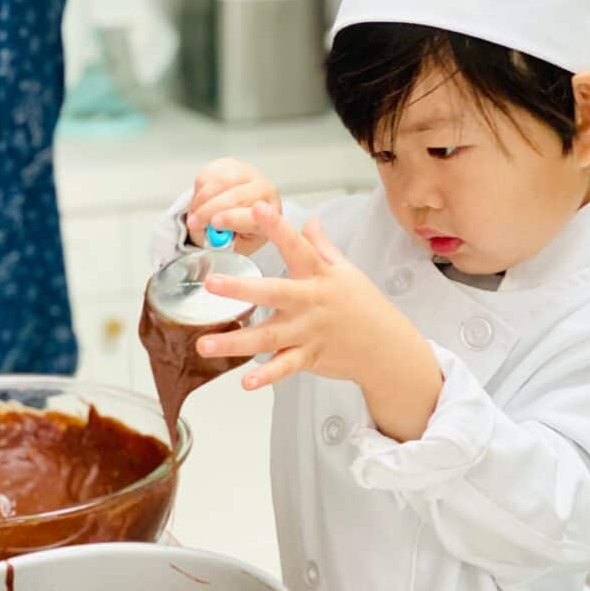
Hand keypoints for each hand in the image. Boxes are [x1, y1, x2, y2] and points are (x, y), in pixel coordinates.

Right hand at [185, 158, 280, 255]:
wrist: (241, 206)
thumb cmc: (242, 228)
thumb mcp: (238, 245)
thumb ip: (229, 243)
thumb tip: (215, 234)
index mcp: (272, 215)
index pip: (256, 216)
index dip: (234, 218)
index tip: (216, 222)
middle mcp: (264, 190)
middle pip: (236, 197)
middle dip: (209, 212)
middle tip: (194, 225)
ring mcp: (248, 173)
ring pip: (220, 184)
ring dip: (201, 202)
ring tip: (195, 217)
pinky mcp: (230, 164)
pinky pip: (209, 176)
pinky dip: (198, 192)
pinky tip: (201, 203)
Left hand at [196, 203, 443, 442]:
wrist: (386, 348)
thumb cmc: (364, 306)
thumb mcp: (347, 271)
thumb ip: (322, 247)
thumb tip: (310, 221)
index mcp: (320, 275)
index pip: (296, 246)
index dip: (277, 227)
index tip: (255, 207)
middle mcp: (312, 302)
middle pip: (274, 293)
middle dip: (242, 288)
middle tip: (211, 284)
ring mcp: (309, 332)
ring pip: (268, 337)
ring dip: (235, 342)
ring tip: (203, 344)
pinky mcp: (310, 357)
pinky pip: (285, 367)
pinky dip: (266, 377)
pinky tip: (245, 382)